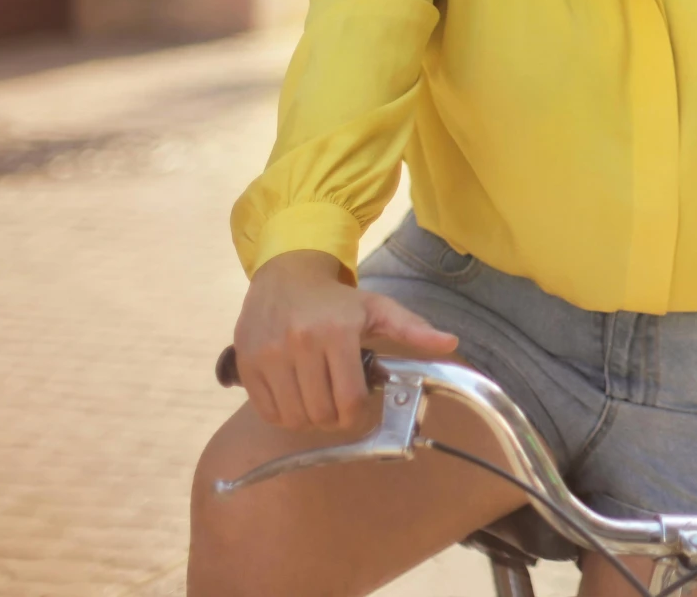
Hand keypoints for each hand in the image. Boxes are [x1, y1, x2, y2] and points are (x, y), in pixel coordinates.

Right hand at [230, 249, 456, 432]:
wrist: (286, 276)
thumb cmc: (336, 299)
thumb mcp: (378, 308)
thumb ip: (413, 329)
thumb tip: (450, 343)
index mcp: (336, 331)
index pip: (348, 398)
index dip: (357, 414)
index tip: (359, 407)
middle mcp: (298, 343)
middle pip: (320, 412)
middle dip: (335, 419)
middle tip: (340, 407)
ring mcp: (268, 355)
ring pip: (293, 417)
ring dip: (309, 420)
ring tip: (319, 402)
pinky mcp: (246, 363)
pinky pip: (267, 411)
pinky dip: (284, 415)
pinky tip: (296, 399)